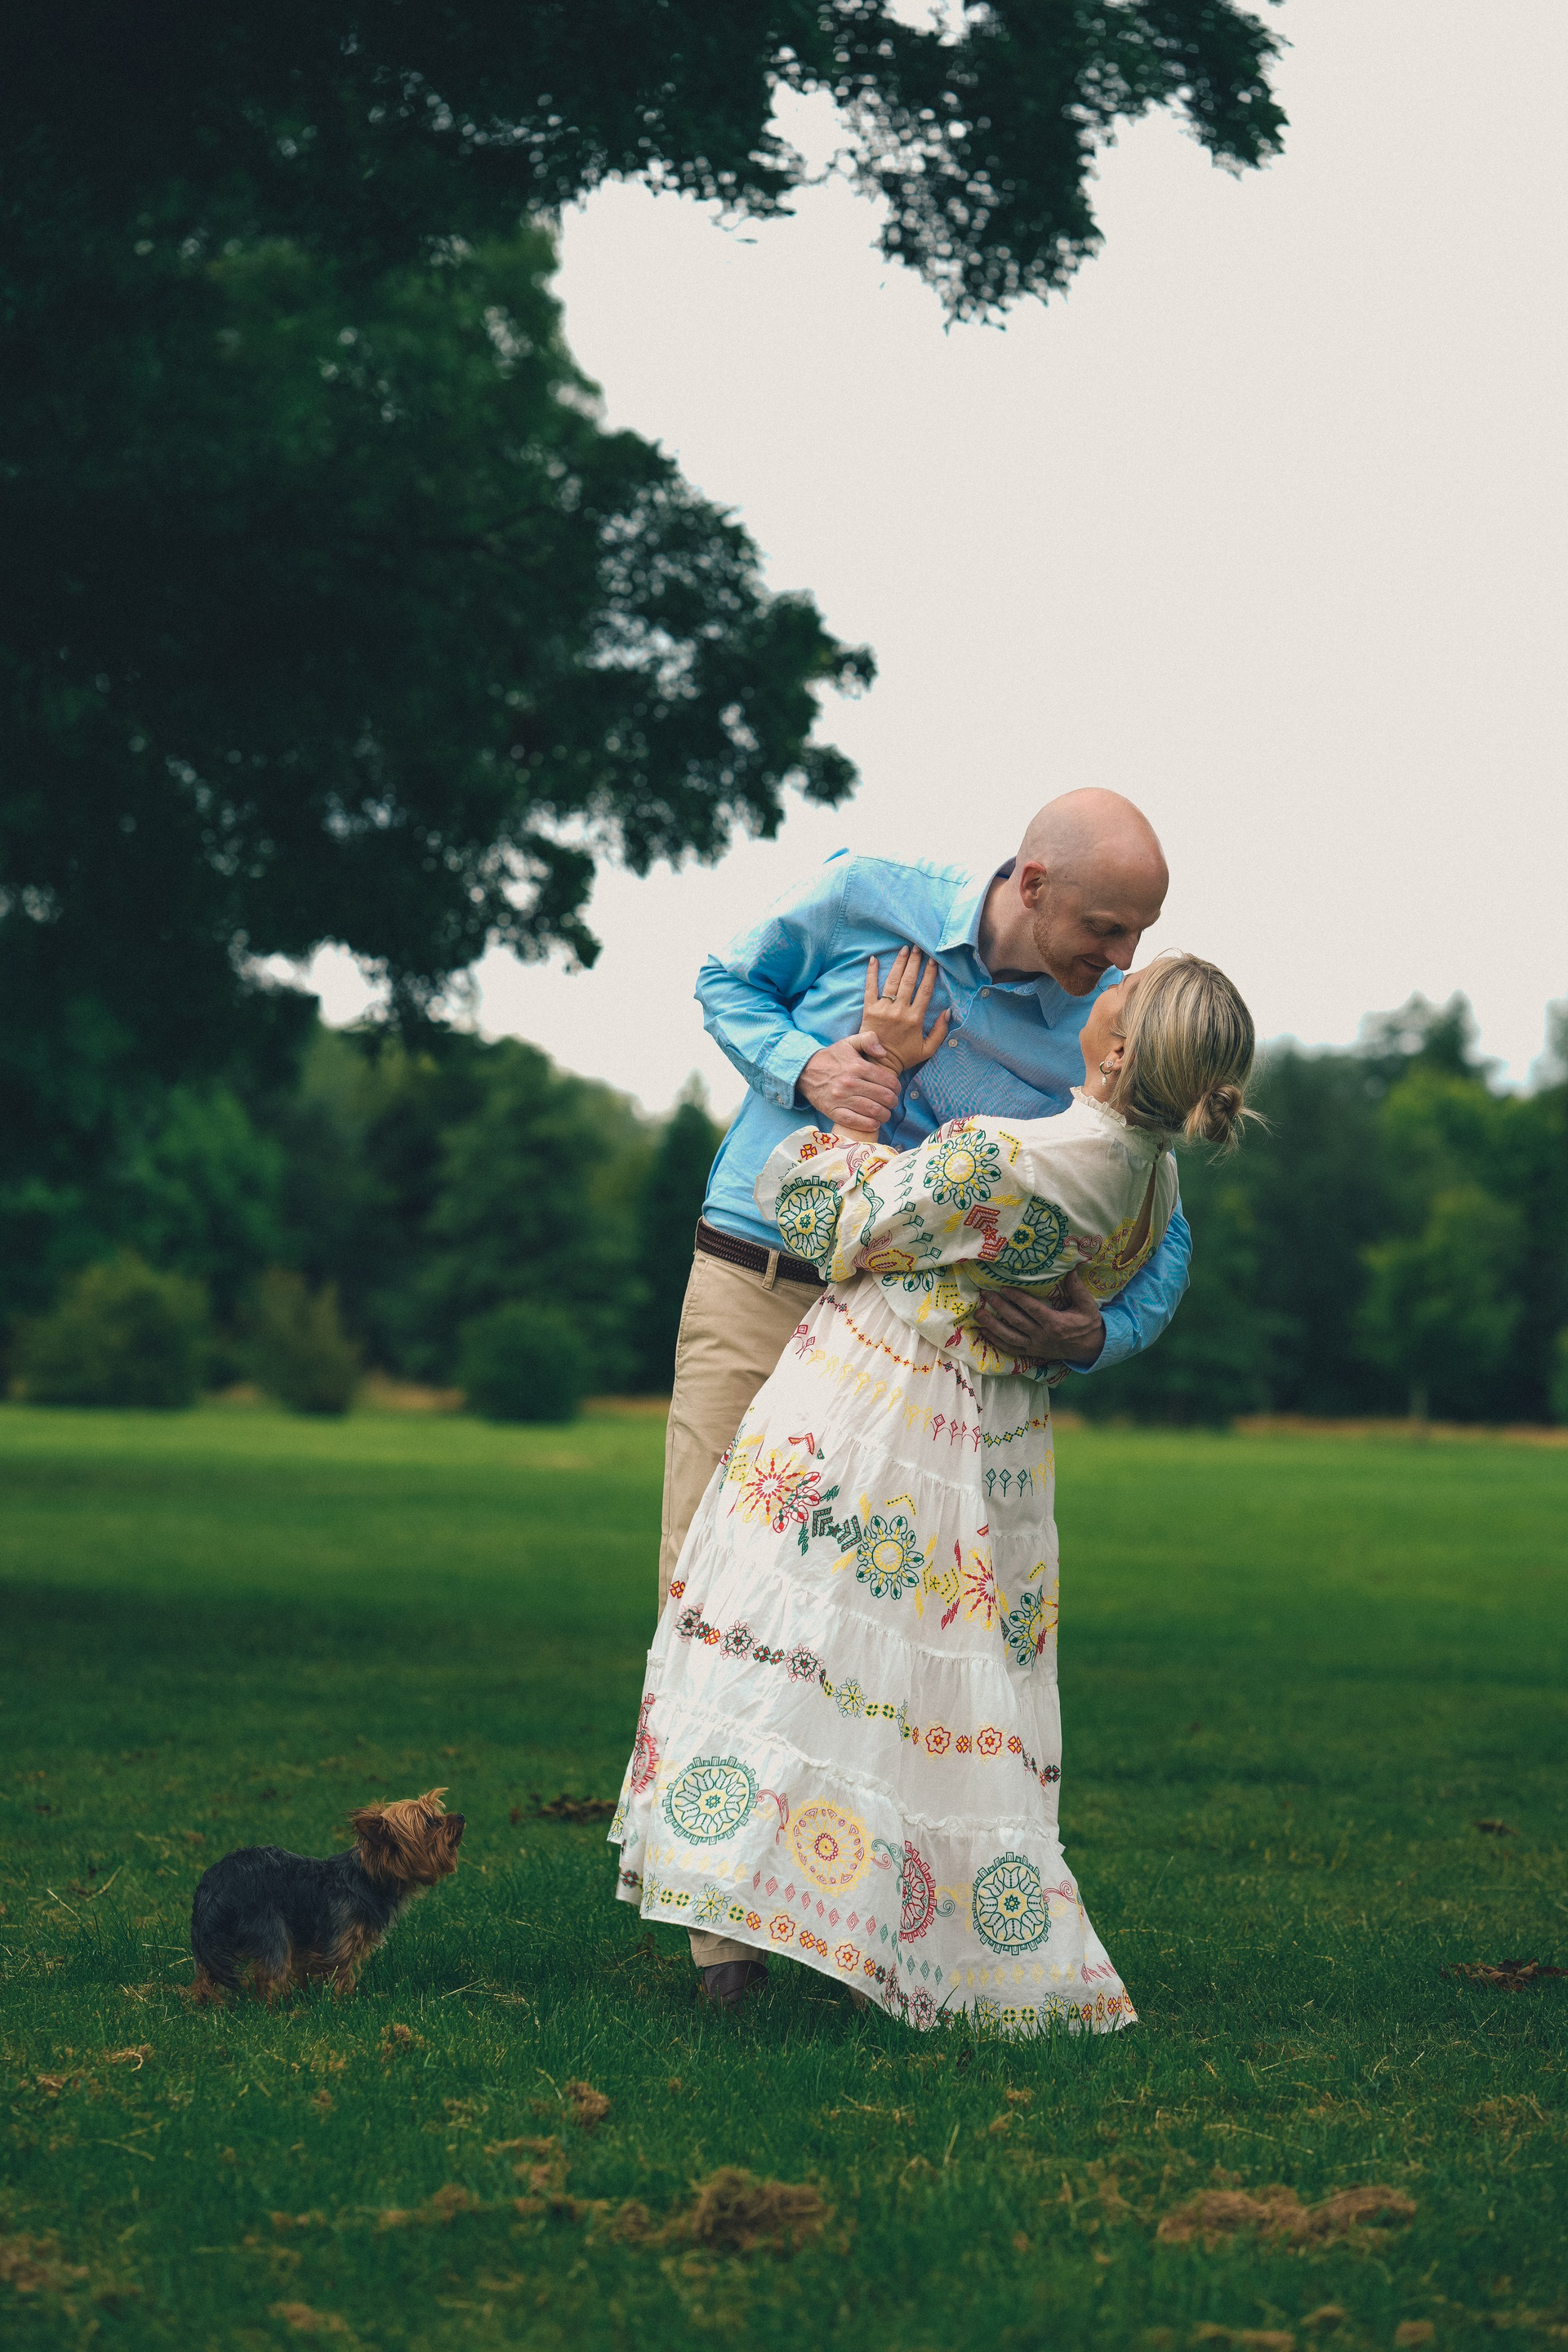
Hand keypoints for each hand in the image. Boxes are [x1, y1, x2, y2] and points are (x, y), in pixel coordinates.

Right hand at [799, 1031, 900, 1136]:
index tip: (895, 1089)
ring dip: (884, 1115)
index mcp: (857, 1066)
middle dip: (892, 1102)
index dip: (896, 1087)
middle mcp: (850, 1083)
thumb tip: (884, 1053)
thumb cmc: (832, 1057)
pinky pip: (855, 1122)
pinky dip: (869, 1125)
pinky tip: (874, 1123)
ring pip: (873, 1111)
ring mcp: (841, 1099)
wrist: (805, 1071)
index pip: (888, 1081)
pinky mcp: (832, 1111)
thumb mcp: (849, 1042)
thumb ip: (869, 1040)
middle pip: (883, 1097)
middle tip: (891, 1102)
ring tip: (885, 1113)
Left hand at [861, 948, 950, 1071]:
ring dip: (898, 963)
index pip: (925, 990)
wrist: (879, 1064)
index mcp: (915, 1018)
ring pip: (892, 981)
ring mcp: (883, 1009)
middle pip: (909, 981)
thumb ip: (940, 1031)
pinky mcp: (869, 1010)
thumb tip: (948, 1011)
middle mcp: (900, 1011)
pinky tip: (873, 959)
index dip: (930, 973)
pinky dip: (871, 973)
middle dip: (914, 962)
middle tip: (918, 947)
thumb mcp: (928, 1049)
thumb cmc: (905, 1057)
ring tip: (904, 949)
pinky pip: (869, 988)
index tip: (933, 960)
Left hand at [970, 1270, 1105, 1366]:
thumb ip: (1077, 1288)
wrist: (1090, 1349)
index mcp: (1055, 1323)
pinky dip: (996, 1341)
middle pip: (1016, 1321)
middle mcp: (1042, 1336)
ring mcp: (1035, 1346)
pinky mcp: (1032, 1353)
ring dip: (992, 1326)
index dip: (1017, 1298)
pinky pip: (1011, 1349)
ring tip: (978, 1314)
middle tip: (985, 1295)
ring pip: (1009, 1337)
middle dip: (999, 1307)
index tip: (1003, 1288)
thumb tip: (1071, 1269)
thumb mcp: (1088, 1306)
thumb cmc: (1087, 1324)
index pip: (1032, 1309)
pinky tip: (984, 1332)